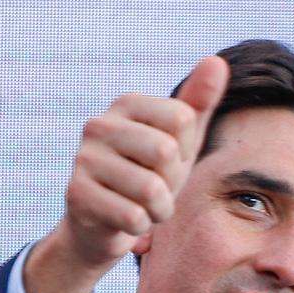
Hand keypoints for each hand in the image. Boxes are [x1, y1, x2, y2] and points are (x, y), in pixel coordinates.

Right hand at [63, 55, 229, 264]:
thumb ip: (198, 106)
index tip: (167, 164)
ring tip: (143, 208)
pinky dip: (140, 227)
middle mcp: (99, 125)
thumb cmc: (147, 179)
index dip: (185, 151)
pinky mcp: (76, 195)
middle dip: (171, 184)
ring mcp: (84, 159)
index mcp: (126, 104)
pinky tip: (126, 221)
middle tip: (156, 191)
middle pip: (166, 153)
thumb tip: (216, 62)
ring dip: (158, 210)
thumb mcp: (179, 144)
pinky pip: (133, 217)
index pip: (183, 119)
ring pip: (151, 190)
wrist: (105, 225)